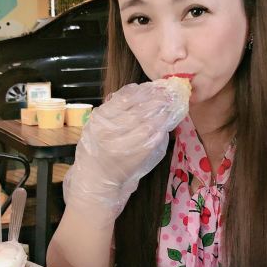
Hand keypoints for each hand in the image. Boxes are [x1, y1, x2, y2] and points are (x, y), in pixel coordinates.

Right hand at [64, 82, 188, 224]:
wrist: (96, 180)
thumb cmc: (97, 150)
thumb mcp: (96, 125)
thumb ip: (113, 109)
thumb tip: (139, 90)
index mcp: (99, 119)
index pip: (124, 98)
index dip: (142, 91)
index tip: (154, 87)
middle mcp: (109, 131)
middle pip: (139, 110)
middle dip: (157, 100)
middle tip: (169, 94)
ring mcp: (122, 145)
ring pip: (148, 124)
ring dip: (162, 115)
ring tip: (170, 107)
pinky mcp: (135, 158)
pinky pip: (152, 141)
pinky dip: (161, 131)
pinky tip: (165, 126)